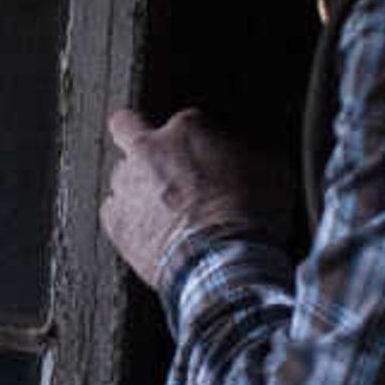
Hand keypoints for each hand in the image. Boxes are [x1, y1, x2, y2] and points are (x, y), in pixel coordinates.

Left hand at [102, 107, 281, 291]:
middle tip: (153, 158)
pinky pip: (112, 212)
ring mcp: (126, 185)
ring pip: (121, 176)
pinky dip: (127, 220)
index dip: (197, 143)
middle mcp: (148, 149)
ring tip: (163, 213)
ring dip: (137, 188)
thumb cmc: (253, 214)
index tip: (206, 161)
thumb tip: (243, 158)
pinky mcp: (114, 221)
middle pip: (126, 128)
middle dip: (134, 136)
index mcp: (187, 128)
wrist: (225, 261)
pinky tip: (149, 233)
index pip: (186, 123)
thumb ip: (246, 154)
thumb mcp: (271, 170)